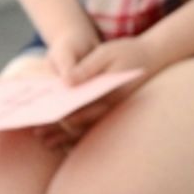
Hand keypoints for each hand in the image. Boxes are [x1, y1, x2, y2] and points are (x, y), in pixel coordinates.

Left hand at [39, 36, 158, 146]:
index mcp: (109, 94)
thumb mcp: (105, 52)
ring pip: (89, 130)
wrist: (155, 57)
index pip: (80, 110)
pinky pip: (96, 128)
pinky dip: (80, 135)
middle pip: (82, 124)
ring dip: (67, 137)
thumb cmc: (128, 52)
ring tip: (46, 142)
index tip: (40, 120)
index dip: (59, 116)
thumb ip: (87, 67)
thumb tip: (66, 81)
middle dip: (58, 130)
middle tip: (37, 134)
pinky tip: (66, 139)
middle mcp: (113, 108)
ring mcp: (116, 112)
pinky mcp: (115, 111)